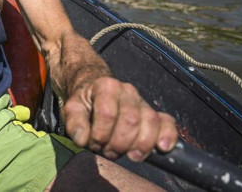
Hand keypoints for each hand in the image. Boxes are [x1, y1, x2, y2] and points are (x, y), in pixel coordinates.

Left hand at [63, 76, 177, 161]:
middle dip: (119, 143)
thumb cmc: (86, 103)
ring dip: (140, 145)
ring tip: (129, 155)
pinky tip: (162, 148)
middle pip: (131, 120)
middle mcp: (127, 91)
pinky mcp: (155, 113)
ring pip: (150, 122)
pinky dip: (168, 136)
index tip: (93, 143)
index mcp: (106, 86)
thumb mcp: (73, 108)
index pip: (107, 113)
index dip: (100, 134)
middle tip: (109, 151)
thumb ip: (74, 122)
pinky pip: (167, 122)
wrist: (96, 91)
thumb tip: (83, 138)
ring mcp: (143, 102)